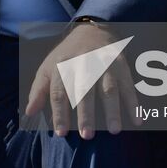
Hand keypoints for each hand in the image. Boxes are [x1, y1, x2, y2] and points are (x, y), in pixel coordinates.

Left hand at [25, 22, 136, 139]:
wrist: (91, 30)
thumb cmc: (65, 57)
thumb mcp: (47, 68)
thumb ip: (38, 90)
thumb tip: (30, 113)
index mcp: (62, 66)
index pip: (60, 92)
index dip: (59, 113)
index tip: (61, 133)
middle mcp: (83, 64)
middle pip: (84, 91)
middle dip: (86, 114)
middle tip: (87, 136)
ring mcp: (104, 64)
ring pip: (108, 88)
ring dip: (112, 110)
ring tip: (114, 130)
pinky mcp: (120, 64)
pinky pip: (128, 85)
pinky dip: (133, 103)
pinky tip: (137, 120)